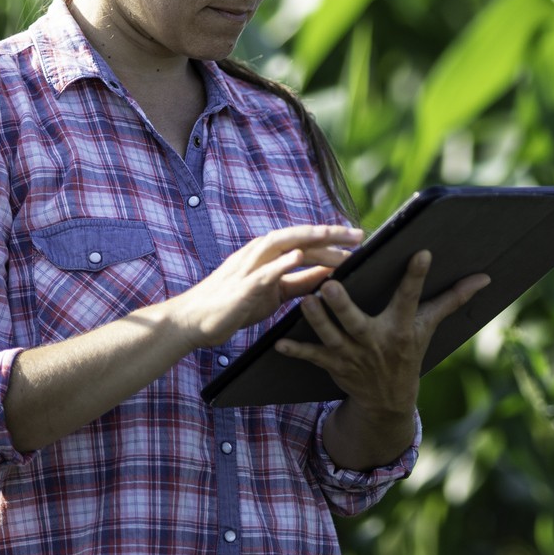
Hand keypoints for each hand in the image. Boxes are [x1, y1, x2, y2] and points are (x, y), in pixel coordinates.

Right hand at [169, 224, 362, 346]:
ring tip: (334, 235)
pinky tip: (298, 256)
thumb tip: (327, 272)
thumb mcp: (275, 292)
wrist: (194, 320)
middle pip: (299, 236)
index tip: (358, 237)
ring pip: (282, 244)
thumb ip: (300, 281)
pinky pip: (262, 272)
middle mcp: (259, 252)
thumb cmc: (235, 304)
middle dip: (330, 234)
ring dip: (310, 239)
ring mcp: (248, 267)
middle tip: (359, 235)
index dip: (332, 237)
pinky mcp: (241, 286)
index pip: (306, 241)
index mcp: (269, 254)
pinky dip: (280, 262)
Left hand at [273, 250, 491, 413]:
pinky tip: (278, 342)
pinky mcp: (333, 364)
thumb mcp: (430, 327)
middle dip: (343, 305)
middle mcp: (375, 341)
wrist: (388, 400)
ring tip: (305, 299)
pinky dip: (295, 351)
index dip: (416, 276)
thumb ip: (453, 299)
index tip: (419, 253)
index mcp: (401, 328)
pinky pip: (312, 357)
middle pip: (356, 321)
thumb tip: (485, 277)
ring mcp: (352, 355)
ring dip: (316, 320)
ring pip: (330, 336)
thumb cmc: (409, 352)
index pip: (410, 297)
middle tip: (330, 285)